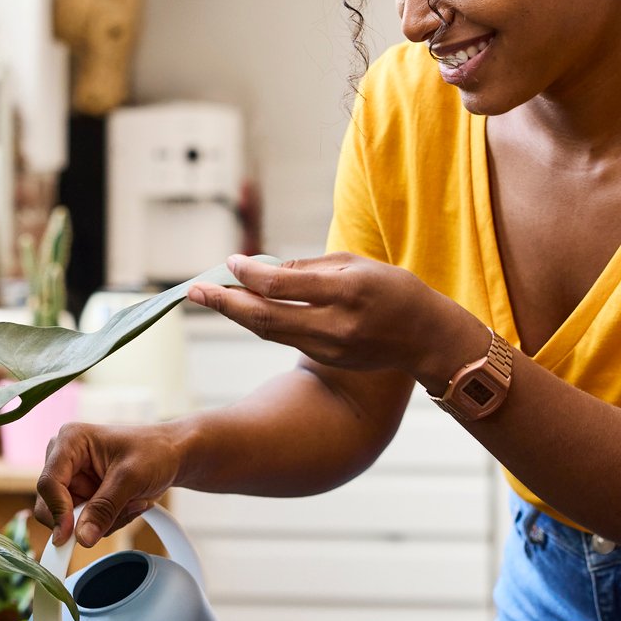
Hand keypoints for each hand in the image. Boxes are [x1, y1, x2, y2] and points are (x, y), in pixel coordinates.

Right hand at [32, 420, 188, 548]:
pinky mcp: (82, 495)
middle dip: (87, 516)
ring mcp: (72, 479)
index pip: (49, 482)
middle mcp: (63, 459)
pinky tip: (127, 505)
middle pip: (51, 504)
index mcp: (70, 441)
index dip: (57, 511)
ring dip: (103, 520)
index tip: (71, 535)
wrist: (172, 455)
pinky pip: (84, 524)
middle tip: (120, 511)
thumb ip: (104, 508)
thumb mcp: (131, 478)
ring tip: (131, 502)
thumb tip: (82, 538)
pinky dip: (107, 522)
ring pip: (69, 520)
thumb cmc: (155, 451)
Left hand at [187, 252, 485, 387]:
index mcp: (345, 291)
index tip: (230, 261)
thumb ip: (308, 267)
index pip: (281, 283)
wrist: (427, 337)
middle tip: (193, 290)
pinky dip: (261, 322)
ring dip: (235, 313)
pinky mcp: (327, 360)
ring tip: (208, 297)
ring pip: (268, 332)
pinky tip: (245, 308)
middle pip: (264, 316)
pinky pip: (285, 338)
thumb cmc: (393, 289)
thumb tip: (261, 268)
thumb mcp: (356, 264)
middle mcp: (334, 324)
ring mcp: (329, 347)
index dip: (249, 273)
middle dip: (224, 302)